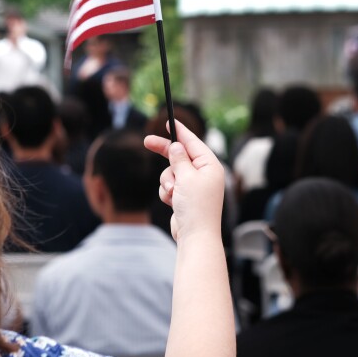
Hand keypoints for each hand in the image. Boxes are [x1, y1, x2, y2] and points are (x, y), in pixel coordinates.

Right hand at [144, 120, 224, 242]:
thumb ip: (179, 159)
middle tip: (147, 141)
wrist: (195, 236)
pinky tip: (172, 202)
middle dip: (165, 153)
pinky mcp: (185, 196)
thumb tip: (176, 146)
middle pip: (180, 155)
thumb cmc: (195, 206)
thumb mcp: (186, 177)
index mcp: (210, 165)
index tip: (169, 120)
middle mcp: (204, 174)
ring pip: (171, 172)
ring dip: (167, 181)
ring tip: (173, 193)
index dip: (180, 131)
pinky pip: (169, 186)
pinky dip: (167, 192)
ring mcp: (194, 186)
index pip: (193, 142)